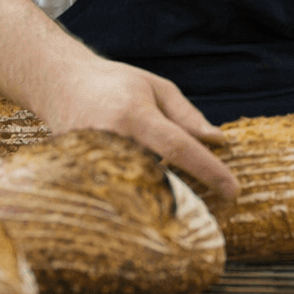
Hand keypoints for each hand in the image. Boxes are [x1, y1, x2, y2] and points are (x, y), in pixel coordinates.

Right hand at [27, 57, 240, 203]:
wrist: (59, 84)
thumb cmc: (115, 83)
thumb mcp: (157, 87)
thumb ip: (187, 116)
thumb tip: (217, 141)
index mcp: (134, 115)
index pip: (179, 148)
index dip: (208, 170)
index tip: (233, 189)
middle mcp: (111, 139)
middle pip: (158, 179)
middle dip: (186, 195)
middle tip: (209, 205)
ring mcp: (90, 160)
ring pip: (135, 193)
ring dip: (160, 203)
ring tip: (180, 210)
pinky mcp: (77, 174)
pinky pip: (115, 195)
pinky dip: (135, 202)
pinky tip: (148, 206)